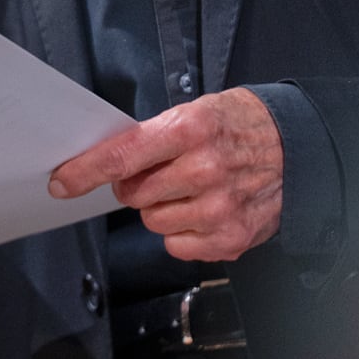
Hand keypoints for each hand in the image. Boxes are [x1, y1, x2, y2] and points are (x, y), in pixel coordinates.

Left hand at [47, 87, 283, 261]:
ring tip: (192, 188)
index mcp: (189, 130)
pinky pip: (177, 246)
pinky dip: (183, 232)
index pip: (122, 157)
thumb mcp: (192, 112)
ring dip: (161, 209)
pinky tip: (205, 210)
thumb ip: (149, 138)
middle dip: (136, 185)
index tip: (61, 182)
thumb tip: (105, 164)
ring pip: (152, 222)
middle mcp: (205, 169)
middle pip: (133, 195)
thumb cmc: (236, 126)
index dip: (85, 172)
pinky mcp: (232, 238)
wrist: (297, 147)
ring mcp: (220, 208)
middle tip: (162, 172)